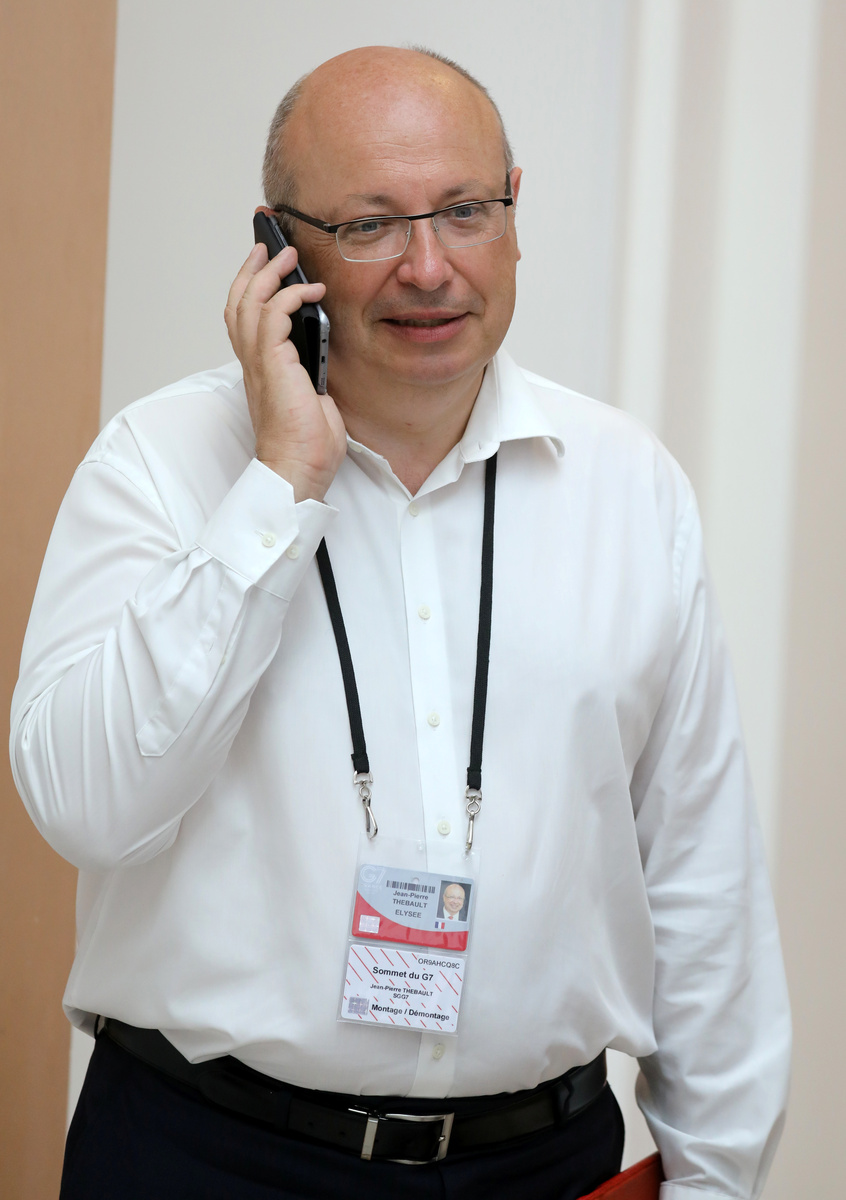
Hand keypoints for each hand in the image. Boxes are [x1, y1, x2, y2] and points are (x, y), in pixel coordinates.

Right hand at [224, 242, 346, 501]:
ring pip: (250, 302)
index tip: (264, 267)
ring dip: (270, 274)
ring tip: (289, 256)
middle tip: (270, 247)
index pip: (243, 319)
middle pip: (238, 302)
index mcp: (259, 370)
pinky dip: (292, 296)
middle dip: (253, 270)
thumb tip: (321, 354)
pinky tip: (311, 291)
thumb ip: (310, 372)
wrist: (298, 469)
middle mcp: (252, 363)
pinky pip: (274, 315)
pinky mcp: (273, 364)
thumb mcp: (312, 398)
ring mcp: (259, 363)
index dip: (249, 289)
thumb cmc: (305, 444)